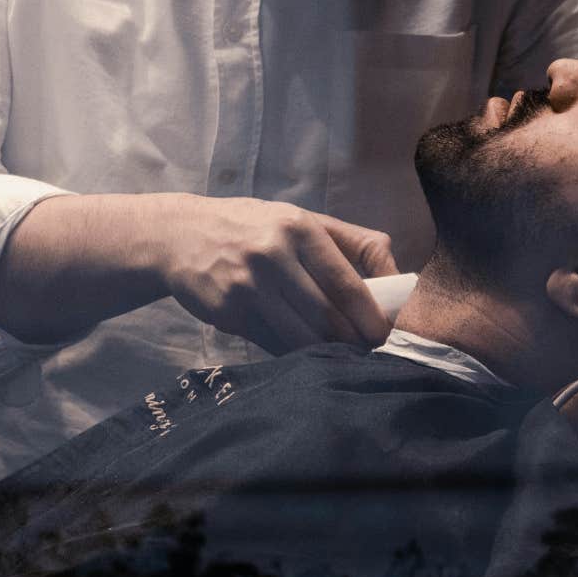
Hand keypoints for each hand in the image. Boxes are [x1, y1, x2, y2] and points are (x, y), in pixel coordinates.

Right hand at [160, 197, 398, 355]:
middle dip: (353, 341)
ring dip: (326, 354)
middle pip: (326, 316)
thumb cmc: (254, 229)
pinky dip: (294, 353)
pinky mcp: (227, 312)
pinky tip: (304, 354)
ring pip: (300, 336)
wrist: (179, 235)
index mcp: (298, 228)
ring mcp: (246, 286)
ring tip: (341, 357)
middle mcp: (271, 255)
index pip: (346, 283)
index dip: (370, 316)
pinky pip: (272, 344)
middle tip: (368, 353)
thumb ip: (351, 243)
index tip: (385, 336)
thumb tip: (398, 278)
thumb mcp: (299, 219)